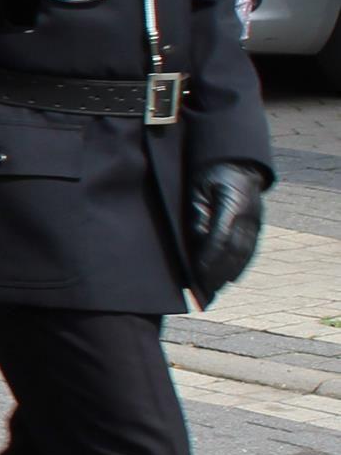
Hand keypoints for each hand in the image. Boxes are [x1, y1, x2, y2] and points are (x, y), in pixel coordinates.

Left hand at [187, 161, 266, 298]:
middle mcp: (249, 216)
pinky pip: (250, 250)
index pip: (221, 237)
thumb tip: (196, 239)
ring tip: (214, 291)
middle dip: (218, 273)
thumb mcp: (197, 189)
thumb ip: (196, 214)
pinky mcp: (258, 225)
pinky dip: (240, 266)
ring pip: (244, 254)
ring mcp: (256, 221)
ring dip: (229, 274)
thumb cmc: (209, 174)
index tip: (197, 274)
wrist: (237, 163)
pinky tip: (230, 278)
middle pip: (234, 251)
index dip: (209, 258)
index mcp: (234, 204)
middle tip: (203, 292)